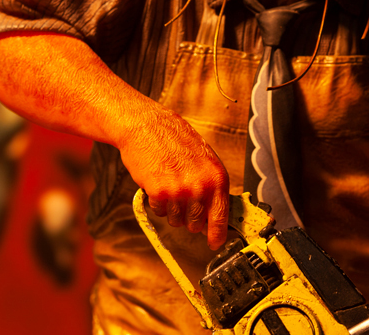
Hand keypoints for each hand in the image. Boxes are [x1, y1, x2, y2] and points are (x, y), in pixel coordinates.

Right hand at [118, 104, 229, 249]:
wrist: (146, 126)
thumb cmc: (175, 139)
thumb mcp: (204, 159)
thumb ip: (210, 186)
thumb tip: (213, 214)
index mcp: (216, 177)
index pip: (221, 216)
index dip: (217, 234)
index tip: (215, 243)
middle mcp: (201, 187)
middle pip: (196, 224)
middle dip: (189, 218)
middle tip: (183, 199)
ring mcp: (180, 191)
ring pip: (176, 220)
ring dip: (172, 209)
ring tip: (169, 184)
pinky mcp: (159, 193)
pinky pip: (159, 211)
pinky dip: (157, 202)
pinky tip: (157, 182)